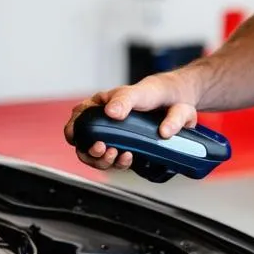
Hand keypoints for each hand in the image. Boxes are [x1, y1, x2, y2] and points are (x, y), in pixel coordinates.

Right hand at [63, 73, 199, 172]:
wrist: (180, 101)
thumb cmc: (157, 91)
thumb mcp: (141, 90)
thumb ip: (127, 99)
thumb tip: (114, 113)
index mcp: (102, 105)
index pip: (78, 118)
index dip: (73, 131)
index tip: (79, 138)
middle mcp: (106, 123)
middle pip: (84, 143)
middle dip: (89, 152)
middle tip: (102, 149)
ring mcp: (117, 138)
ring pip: (99, 156)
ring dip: (103, 161)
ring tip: (116, 155)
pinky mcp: (129, 149)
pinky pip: (118, 161)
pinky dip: (119, 163)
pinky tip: (128, 157)